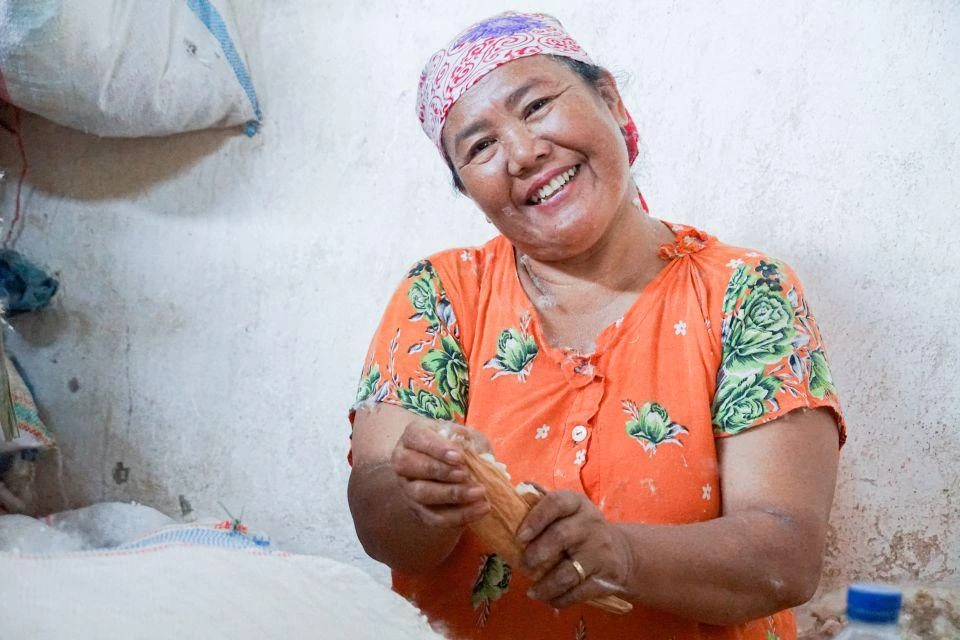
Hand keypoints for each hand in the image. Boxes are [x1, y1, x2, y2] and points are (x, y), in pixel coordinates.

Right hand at [391, 417, 491, 528]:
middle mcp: (403, 460)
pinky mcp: (419, 509)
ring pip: (421, 494)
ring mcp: (408, 487)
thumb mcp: (467, 436)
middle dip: (441, 471)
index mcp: (413, 435)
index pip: (418, 439)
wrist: (450, 466)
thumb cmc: (459, 445)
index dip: (438, 448)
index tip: (459, 456)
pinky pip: (434, 517)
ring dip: (451, 494)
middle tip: (466, 474)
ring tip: (479, 493)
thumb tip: (481, 456)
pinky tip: (481, 509)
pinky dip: (459, 515)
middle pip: (411, 466)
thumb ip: (472, 443)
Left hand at [517, 490, 632, 607]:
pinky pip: (578, 592)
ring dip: (545, 585)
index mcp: (577, 503)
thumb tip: (510, 501)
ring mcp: (599, 551)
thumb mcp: (569, 512)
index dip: (536, 519)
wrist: (622, 553)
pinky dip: (560, 599)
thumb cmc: (581, 530)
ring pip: (568, 572)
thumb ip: (543, 506)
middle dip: (536, 554)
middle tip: (523, 565)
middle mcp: (590, 524)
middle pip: (560, 536)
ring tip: (532, 591)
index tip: (520, 537)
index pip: (556, 502)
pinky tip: (548, 599)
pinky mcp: (605, 577)